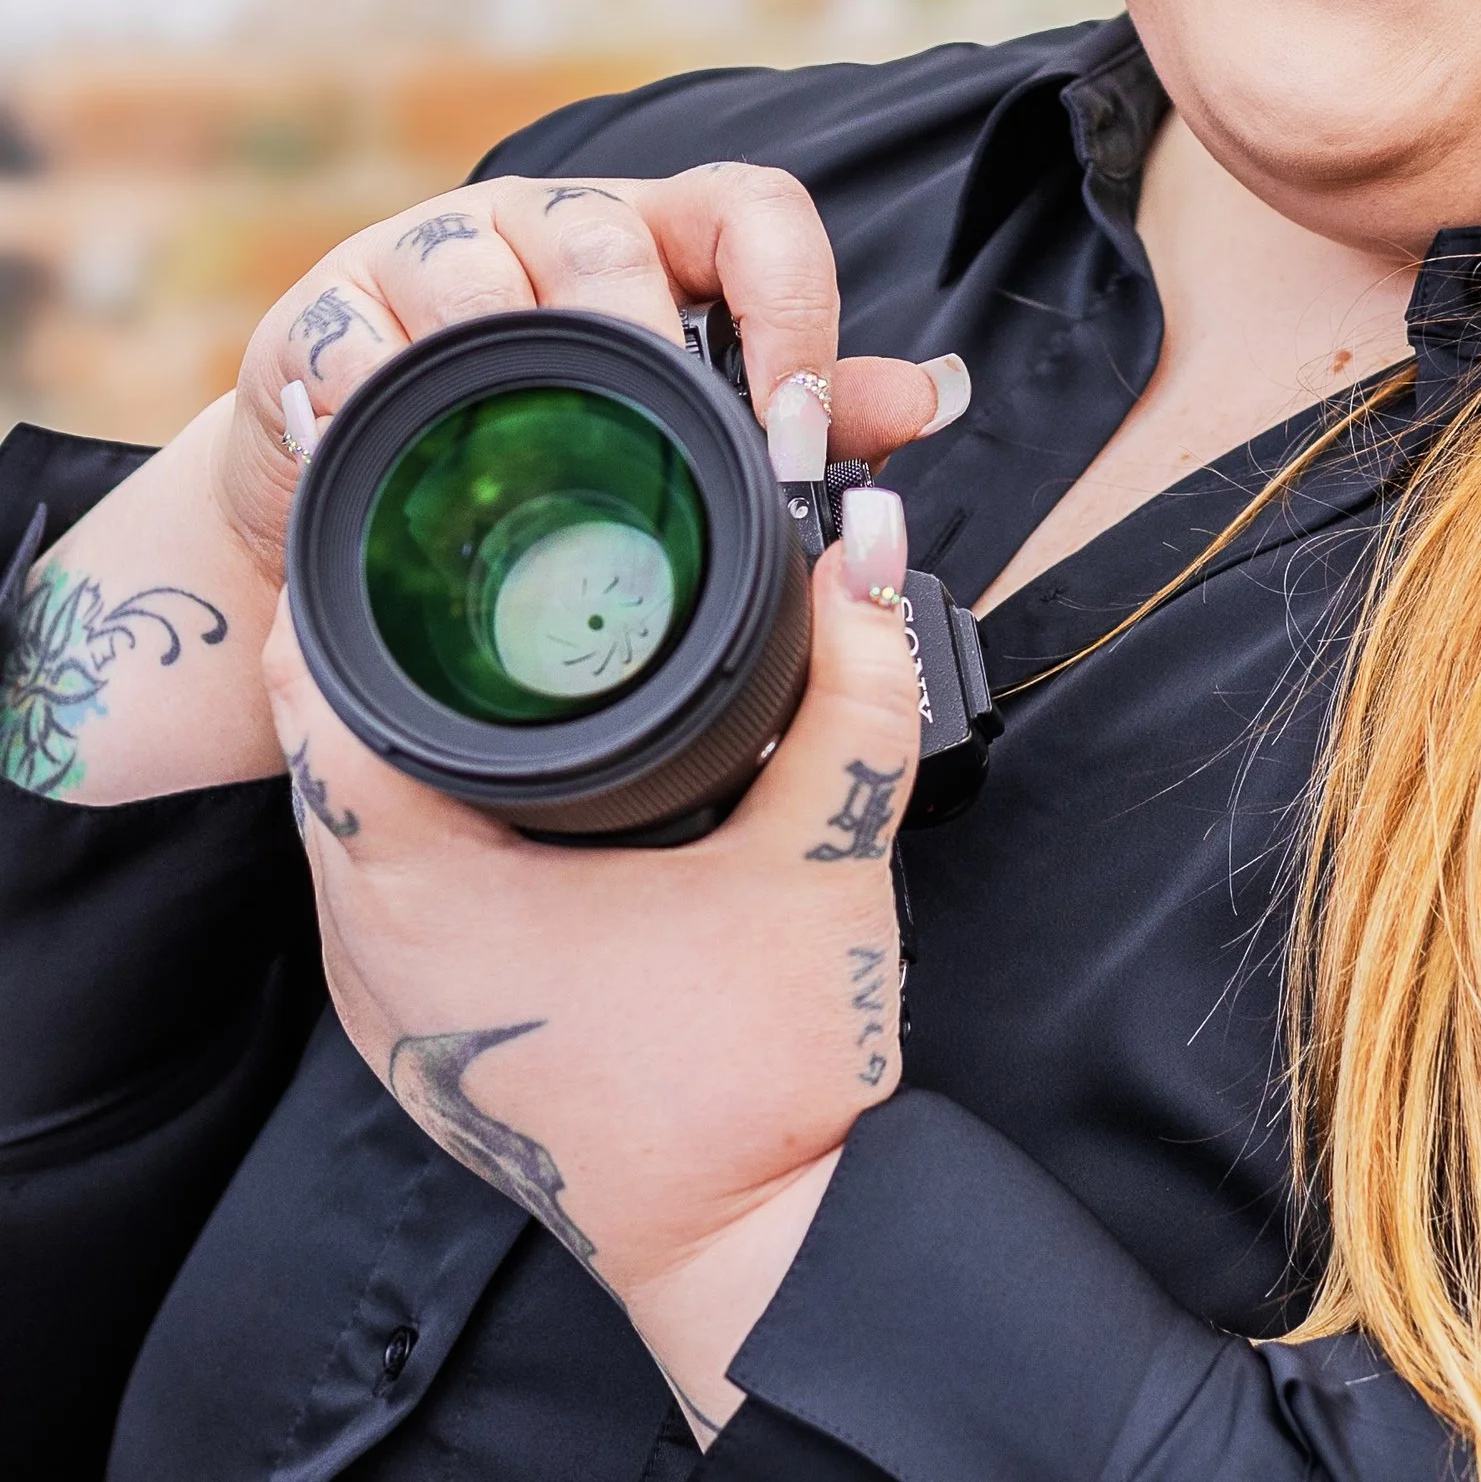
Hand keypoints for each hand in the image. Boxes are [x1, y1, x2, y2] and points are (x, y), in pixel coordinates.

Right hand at [221, 164, 952, 590]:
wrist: (369, 499)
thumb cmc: (556, 443)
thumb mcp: (687, 421)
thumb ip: (813, 410)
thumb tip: (931, 397)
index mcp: (659, 238)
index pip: (754, 212)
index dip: (793, 307)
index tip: (799, 430)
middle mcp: (547, 224)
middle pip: (611, 243)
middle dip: (647, 348)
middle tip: (663, 452)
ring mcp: (428, 257)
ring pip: (479, 276)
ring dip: (512, 368)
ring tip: (536, 456)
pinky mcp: (322, 312)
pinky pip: (352, 341)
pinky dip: (377, 398)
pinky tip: (402, 456)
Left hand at [264, 492, 924, 1445]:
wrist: (762, 1244)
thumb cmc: (764, 1073)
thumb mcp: (826, 847)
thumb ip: (858, 680)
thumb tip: (874, 546)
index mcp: (427, 895)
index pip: (319, 697)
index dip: (356, 591)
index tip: (417, 522)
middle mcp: (373, 957)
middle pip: (322, 754)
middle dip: (387, 647)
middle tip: (466, 557)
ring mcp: (389, 1015)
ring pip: (347, 830)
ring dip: (397, 738)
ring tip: (482, 645)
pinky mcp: (427, 1047)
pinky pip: (382, 898)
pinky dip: (420, 825)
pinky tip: (497, 785)